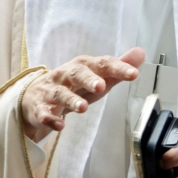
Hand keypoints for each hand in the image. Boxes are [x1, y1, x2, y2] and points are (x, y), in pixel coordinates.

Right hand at [20, 47, 143, 140]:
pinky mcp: (39, 108)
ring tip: (83, 108)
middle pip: (76, 73)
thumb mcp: (96, 76)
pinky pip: (43, 113)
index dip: (117, 68)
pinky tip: (60, 125)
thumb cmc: (73, 86)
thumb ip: (117, 68)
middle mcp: (66, 75)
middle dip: (88, 78)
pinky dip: (50, 118)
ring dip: (71, 100)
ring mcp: (51, 91)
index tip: (133, 74)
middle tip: (101, 86)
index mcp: (83, 66)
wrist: (36, 96)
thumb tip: (141, 53)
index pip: (102, 64)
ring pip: (60, 93)